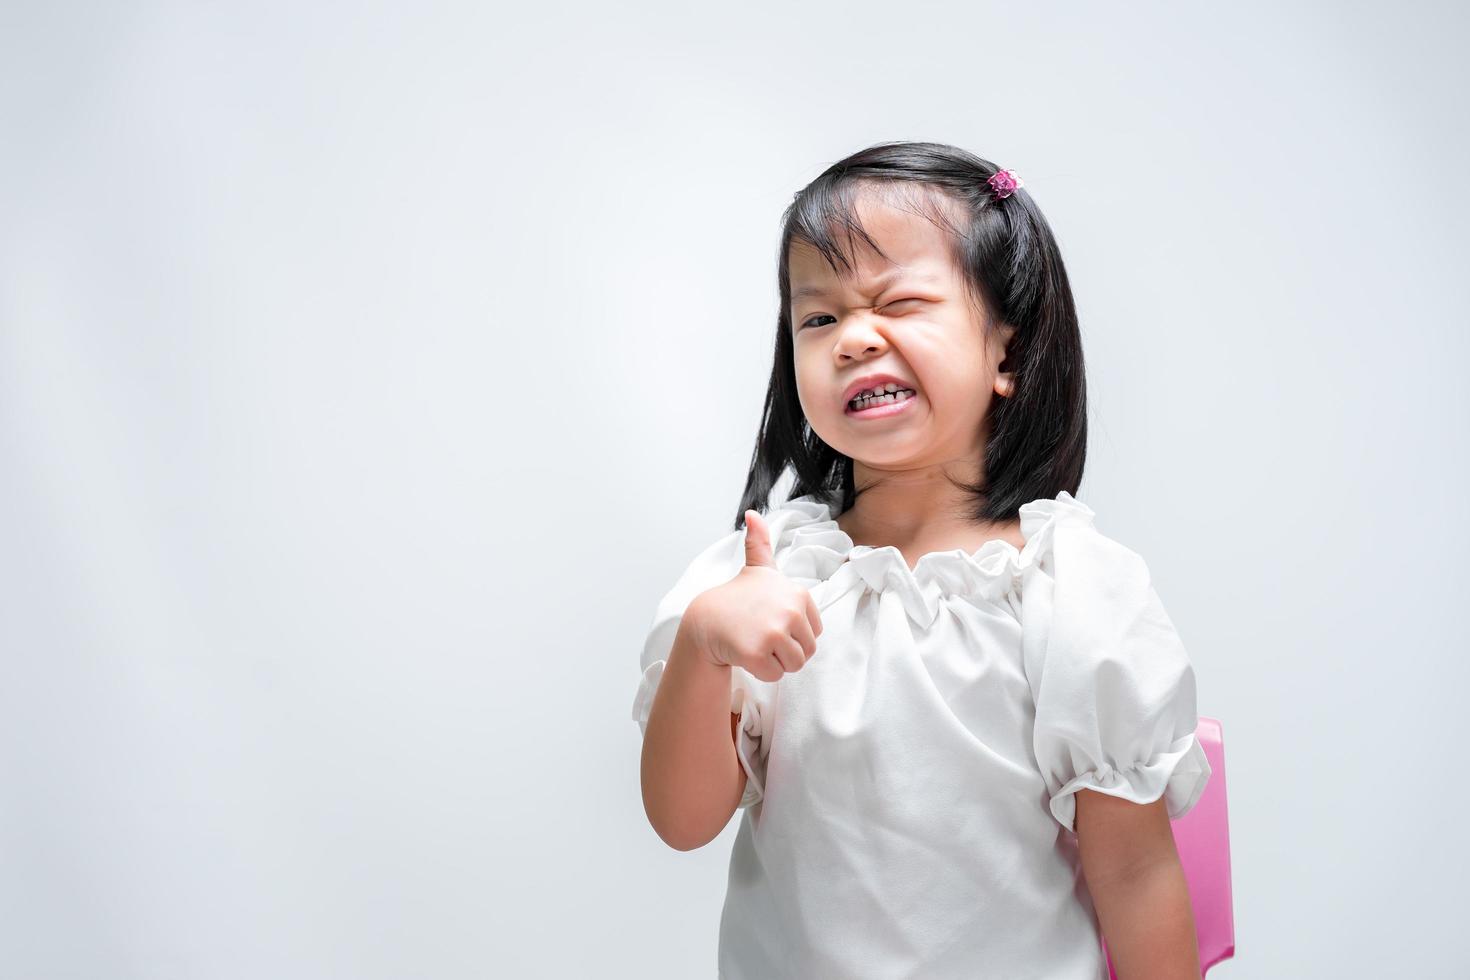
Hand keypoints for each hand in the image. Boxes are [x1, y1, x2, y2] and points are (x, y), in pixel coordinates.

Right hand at [685, 509, 824, 681]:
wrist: (705, 621)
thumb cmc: (737, 598)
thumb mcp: (756, 568)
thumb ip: (761, 543)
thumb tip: (752, 513)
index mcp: (798, 594)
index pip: (814, 631)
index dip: (793, 633)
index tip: (771, 621)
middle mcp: (790, 611)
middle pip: (807, 651)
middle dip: (786, 650)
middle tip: (762, 636)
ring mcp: (773, 632)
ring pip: (794, 665)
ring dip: (775, 662)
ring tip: (756, 644)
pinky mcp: (757, 654)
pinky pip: (775, 675)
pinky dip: (762, 672)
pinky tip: (747, 654)